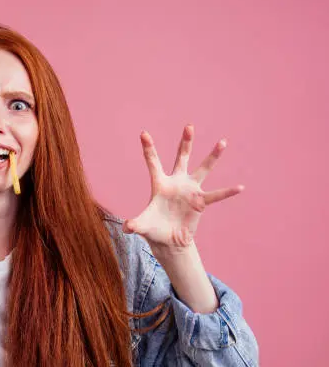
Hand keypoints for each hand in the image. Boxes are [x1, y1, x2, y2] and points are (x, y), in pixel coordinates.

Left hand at [123, 125, 242, 251]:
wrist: (168, 240)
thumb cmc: (153, 229)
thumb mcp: (142, 226)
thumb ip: (134, 225)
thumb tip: (126, 228)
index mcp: (159, 184)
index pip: (153, 163)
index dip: (148, 148)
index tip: (143, 133)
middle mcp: (176, 182)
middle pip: (181, 158)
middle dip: (186, 142)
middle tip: (189, 126)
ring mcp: (190, 190)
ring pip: (203, 169)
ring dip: (212, 156)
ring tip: (223, 142)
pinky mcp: (200, 202)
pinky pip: (215, 195)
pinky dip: (227, 192)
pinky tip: (240, 187)